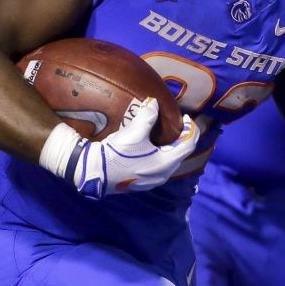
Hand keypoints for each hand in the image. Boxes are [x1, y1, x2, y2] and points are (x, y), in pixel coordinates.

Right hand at [67, 98, 198, 197]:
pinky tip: (152, 148)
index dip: (191, 128)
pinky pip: (159, 167)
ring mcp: (153, 181)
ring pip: (170, 162)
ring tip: (166, 134)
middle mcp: (163, 175)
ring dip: (171, 147)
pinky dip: (162, 155)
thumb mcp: (134, 131)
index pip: (189, 144)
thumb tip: (154, 102)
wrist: (94, 172)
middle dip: (182, 138)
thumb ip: (148, 115)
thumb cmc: (117, 153)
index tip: (185, 117)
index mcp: (166, 163)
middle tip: (179, 124)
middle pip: (181, 154)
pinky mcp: (142, 183)